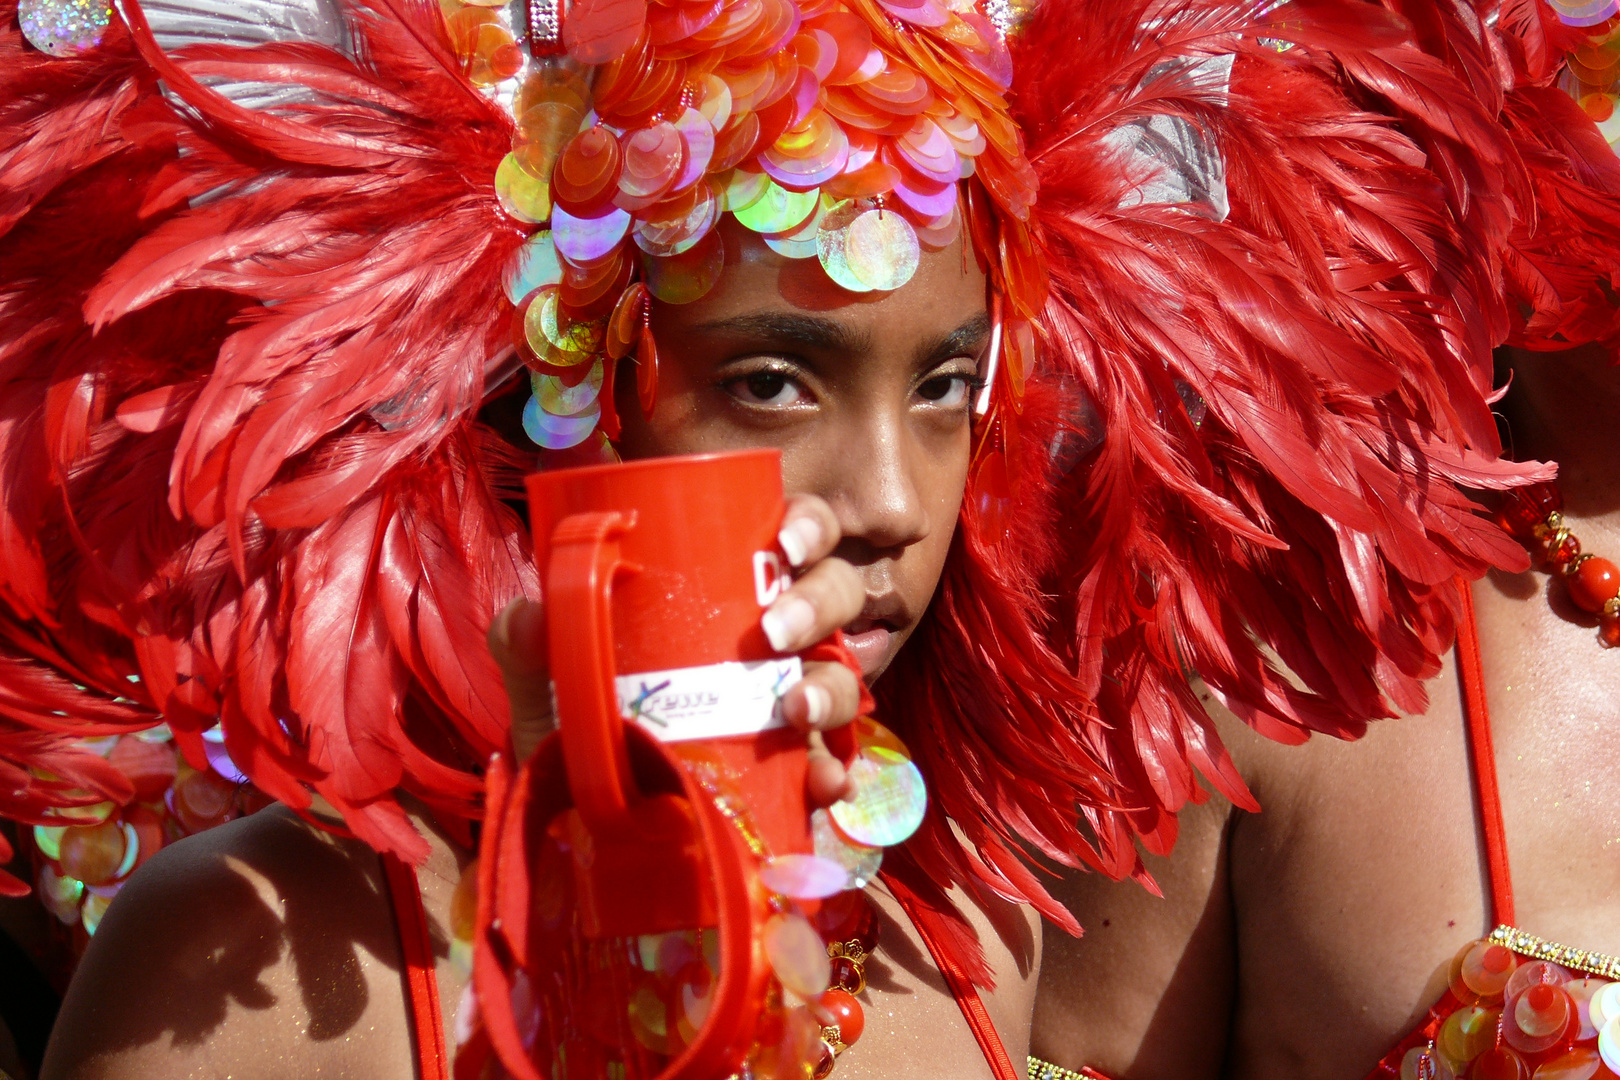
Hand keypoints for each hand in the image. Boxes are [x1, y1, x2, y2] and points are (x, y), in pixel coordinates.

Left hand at [488, 493, 865, 805]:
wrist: (576, 842)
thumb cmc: (573, 745)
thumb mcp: (545, 692)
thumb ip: (528, 649)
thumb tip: (529, 614)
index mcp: (723, 603)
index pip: (787, 542)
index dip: (808, 527)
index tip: (785, 541)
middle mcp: (768, 648)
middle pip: (831, 597)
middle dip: (820, 601)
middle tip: (776, 632)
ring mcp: (786, 714)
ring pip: (843, 677)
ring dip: (833, 687)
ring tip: (796, 711)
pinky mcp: (791, 781)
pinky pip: (833, 767)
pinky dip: (835, 773)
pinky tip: (823, 782)